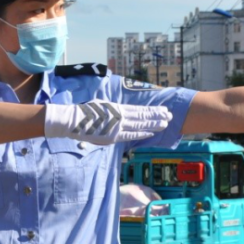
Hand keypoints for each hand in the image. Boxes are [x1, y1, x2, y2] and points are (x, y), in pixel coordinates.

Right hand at [44, 101, 172, 145]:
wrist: (73, 121)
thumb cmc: (86, 112)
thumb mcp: (102, 106)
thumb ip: (114, 110)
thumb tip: (122, 112)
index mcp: (118, 108)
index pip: (140, 110)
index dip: (152, 110)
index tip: (163, 109)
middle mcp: (120, 116)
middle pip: (142, 117)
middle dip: (157, 116)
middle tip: (169, 115)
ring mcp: (117, 127)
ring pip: (139, 126)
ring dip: (152, 125)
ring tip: (165, 123)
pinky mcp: (112, 137)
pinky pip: (130, 136)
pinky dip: (140, 134)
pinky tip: (150, 133)